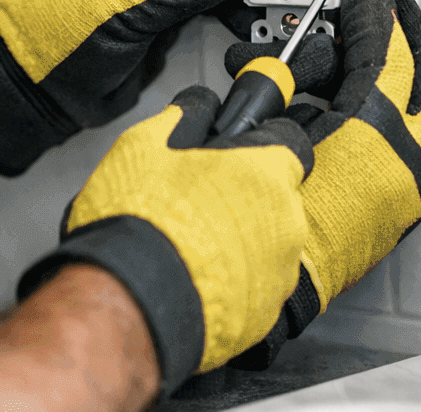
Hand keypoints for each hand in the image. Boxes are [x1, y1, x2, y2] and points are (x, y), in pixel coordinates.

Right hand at [18, 85, 313, 396]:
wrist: (131, 301)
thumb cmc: (142, 220)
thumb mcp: (146, 144)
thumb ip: (185, 115)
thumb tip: (200, 106)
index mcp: (266, 173)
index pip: (289, 141)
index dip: (259, 143)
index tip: (237, 150)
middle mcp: (286, 222)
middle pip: (276, 196)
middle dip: (244, 196)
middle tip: (200, 200)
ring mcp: (279, 272)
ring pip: (267, 243)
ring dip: (239, 239)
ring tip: (192, 243)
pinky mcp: (265, 315)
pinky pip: (255, 286)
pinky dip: (232, 279)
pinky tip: (195, 275)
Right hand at [226, 0, 420, 368]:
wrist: (257, 286)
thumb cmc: (249, 217)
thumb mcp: (260, 124)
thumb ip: (282, 79)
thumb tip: (292, 60)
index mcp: (375, 135)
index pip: (387, 48)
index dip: (372, 10)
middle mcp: (406, 163)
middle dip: (413, 35)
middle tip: (392, 10)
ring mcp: (409, 191)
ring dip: (408, 76)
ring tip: (367, 57)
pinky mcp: (400, 214)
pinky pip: (419, 145)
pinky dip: (400, 115)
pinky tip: (358, 107)